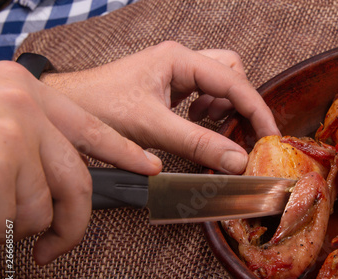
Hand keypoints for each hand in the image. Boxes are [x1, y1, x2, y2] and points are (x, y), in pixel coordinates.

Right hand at [0, 61, 161, 263]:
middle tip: (55, 249)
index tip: (150, 167)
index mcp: (25, 92)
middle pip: (77, 180)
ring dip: (18, 228)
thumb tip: (57, 185)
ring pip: (42, 207)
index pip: (92, 128)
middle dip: (70, 225)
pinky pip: (13, 219)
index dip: (125, 151)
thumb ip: (29, 144)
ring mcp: (10, 131)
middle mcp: (23, 105)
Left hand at [41, 41, 280, 173]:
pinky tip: (196, 123)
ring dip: (224, 108)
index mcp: (179, 60)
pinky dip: (209, 111)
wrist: (67, 107)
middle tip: (244, 134)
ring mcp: (175, 72)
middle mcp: (181, 60)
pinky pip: (204, 93)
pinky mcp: (170, 86)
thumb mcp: (153, 127)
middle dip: (241, 103)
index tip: (270, 135)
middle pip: (232, 74)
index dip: (256, 109)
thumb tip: (237, 160)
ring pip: (220, 83)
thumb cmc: (99, 107)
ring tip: (214, 128)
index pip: (234, 81)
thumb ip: (198, 143)